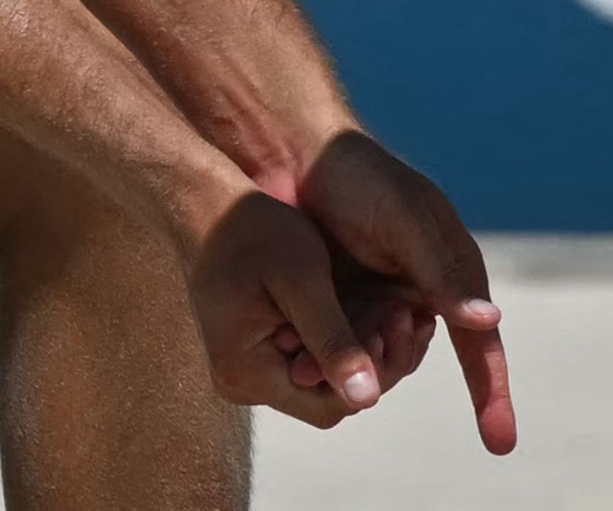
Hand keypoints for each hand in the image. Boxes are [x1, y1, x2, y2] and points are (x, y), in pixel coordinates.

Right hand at [186, 184, 387, 429]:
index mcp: (247, 372)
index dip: (372, 375)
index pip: (329, 407)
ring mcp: (247, 369)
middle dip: (371, 361)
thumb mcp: (302, 280)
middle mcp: (243, 382)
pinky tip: (369, 309)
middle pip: (327, 399)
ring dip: (359, 348)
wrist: (209, 205)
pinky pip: (308, 359)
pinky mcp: (255, 351)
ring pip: (321, 380)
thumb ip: (333, 339)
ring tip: (394, 307)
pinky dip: (339, 339)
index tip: (399, 324)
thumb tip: (369, 398)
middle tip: (403, 312)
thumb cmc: (253, 231)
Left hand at [291, 128, 515, 452]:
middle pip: (412, 356)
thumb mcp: (402, 220)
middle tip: (355, 351)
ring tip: (306, 358)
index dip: (491, 392)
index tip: (500, 442)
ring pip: (371, 360)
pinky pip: (335, 349)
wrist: (287, 155)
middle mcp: (418, 290)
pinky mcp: (333, 306)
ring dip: (347, 364)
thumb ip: (440, 272)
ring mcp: (375, 300)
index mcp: (449, 267)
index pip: (479, 341)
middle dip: (384, 364)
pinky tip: (294, 354)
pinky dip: (320, 356)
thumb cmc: (356, 176)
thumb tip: (488, 320)